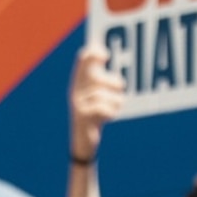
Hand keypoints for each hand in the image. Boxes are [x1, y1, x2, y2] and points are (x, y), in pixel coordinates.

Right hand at [68, 43, 124, 166]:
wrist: (84, 143)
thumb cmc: (95, 116)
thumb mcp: (99, 95)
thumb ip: (102, 78)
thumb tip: (107, 56)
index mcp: (79, 82)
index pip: (82, 60)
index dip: (92, 54)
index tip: (105, 55)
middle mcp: (75, 91)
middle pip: (96, 77)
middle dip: (113, 83)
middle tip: (120, 88)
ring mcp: (77, 104)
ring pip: (103, 94)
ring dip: (115, 102)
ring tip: (115, 108)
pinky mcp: (82, 117)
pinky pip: (103, 109)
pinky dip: (111, 113)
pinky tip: (109, 118)